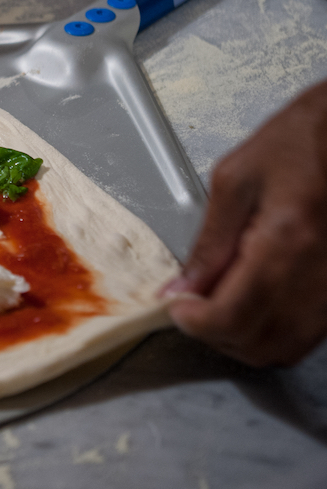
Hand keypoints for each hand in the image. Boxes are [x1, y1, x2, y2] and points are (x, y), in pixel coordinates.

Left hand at [164, 79, 326, 365]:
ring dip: (245, 339)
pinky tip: (253, 299)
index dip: (195, 323)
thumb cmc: (301, 139)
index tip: (175, 306)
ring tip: (219, 302)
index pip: (232, 316)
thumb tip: (184, 285)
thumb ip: (209, 241)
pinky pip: (308, 333)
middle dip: (216, 335)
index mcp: (286, 242)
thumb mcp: (234, 180)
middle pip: (260, 343)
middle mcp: (320, 275)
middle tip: (192, 306)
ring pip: (287, 348)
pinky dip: (274, 331)